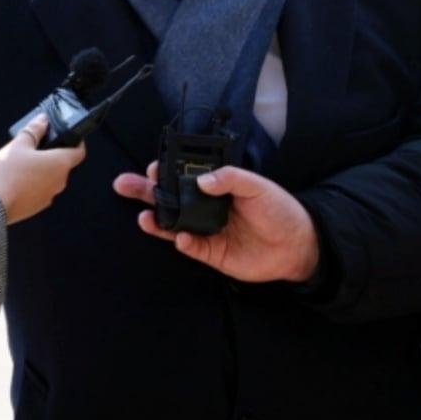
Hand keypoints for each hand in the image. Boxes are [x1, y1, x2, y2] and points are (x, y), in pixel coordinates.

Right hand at [0, 115, 85, 224]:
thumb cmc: (8, 174)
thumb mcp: (18, 145)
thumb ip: (33, 130)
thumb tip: (43, 120)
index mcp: (60, 164)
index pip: (79, 151)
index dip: (77, 141)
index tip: (69, 136)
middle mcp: (60, 181)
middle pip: (62, 163)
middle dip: (50, 154)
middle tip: (35, 145)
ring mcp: (50, 196)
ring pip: (50, 177)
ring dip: (41, 169)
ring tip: (21, 162)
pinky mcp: (38, 206)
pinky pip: (40, 189)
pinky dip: (33, 182)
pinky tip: (16, 178)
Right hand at [112, 163, 318, 282]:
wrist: (297, 245)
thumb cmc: (279, 210)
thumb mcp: (258, 187)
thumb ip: (231, 179)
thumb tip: (203, 180)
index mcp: (216, 187)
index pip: (183, 176)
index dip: (166, 170)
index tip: (152, 166)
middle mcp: (206, 207)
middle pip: (169, 198)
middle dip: (145, 191)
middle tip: (123, 184)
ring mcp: (206, 230)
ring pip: (173, 224)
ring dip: (156, 220)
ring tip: (143, 216)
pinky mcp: (211, 253)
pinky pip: (190, 247)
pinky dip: (183, 242)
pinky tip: (181, 237)